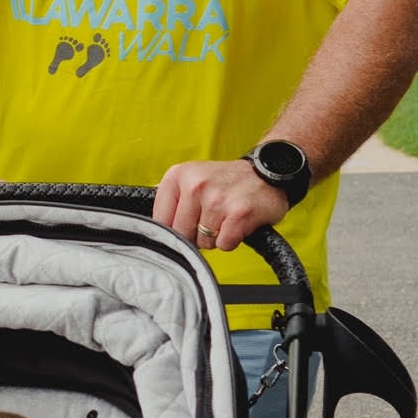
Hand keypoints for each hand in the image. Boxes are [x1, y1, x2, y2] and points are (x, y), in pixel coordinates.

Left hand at [152, 158, 287, 252]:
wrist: (268, 172)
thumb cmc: (227, 182)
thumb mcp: (191, 179)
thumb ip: (170, 201)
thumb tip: (149, 230)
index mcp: (178, 176)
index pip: (160, 221)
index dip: (174, 230)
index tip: (187, 224)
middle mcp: (195, 184)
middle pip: (181, 235)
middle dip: (196, 235)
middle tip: (213, 218)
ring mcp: (217, 199)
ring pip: (203, 242)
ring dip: (216, 237)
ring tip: (227, 217)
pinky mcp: (239, 213)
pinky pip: (224, 245)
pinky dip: (232, 240)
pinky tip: (238, 223)